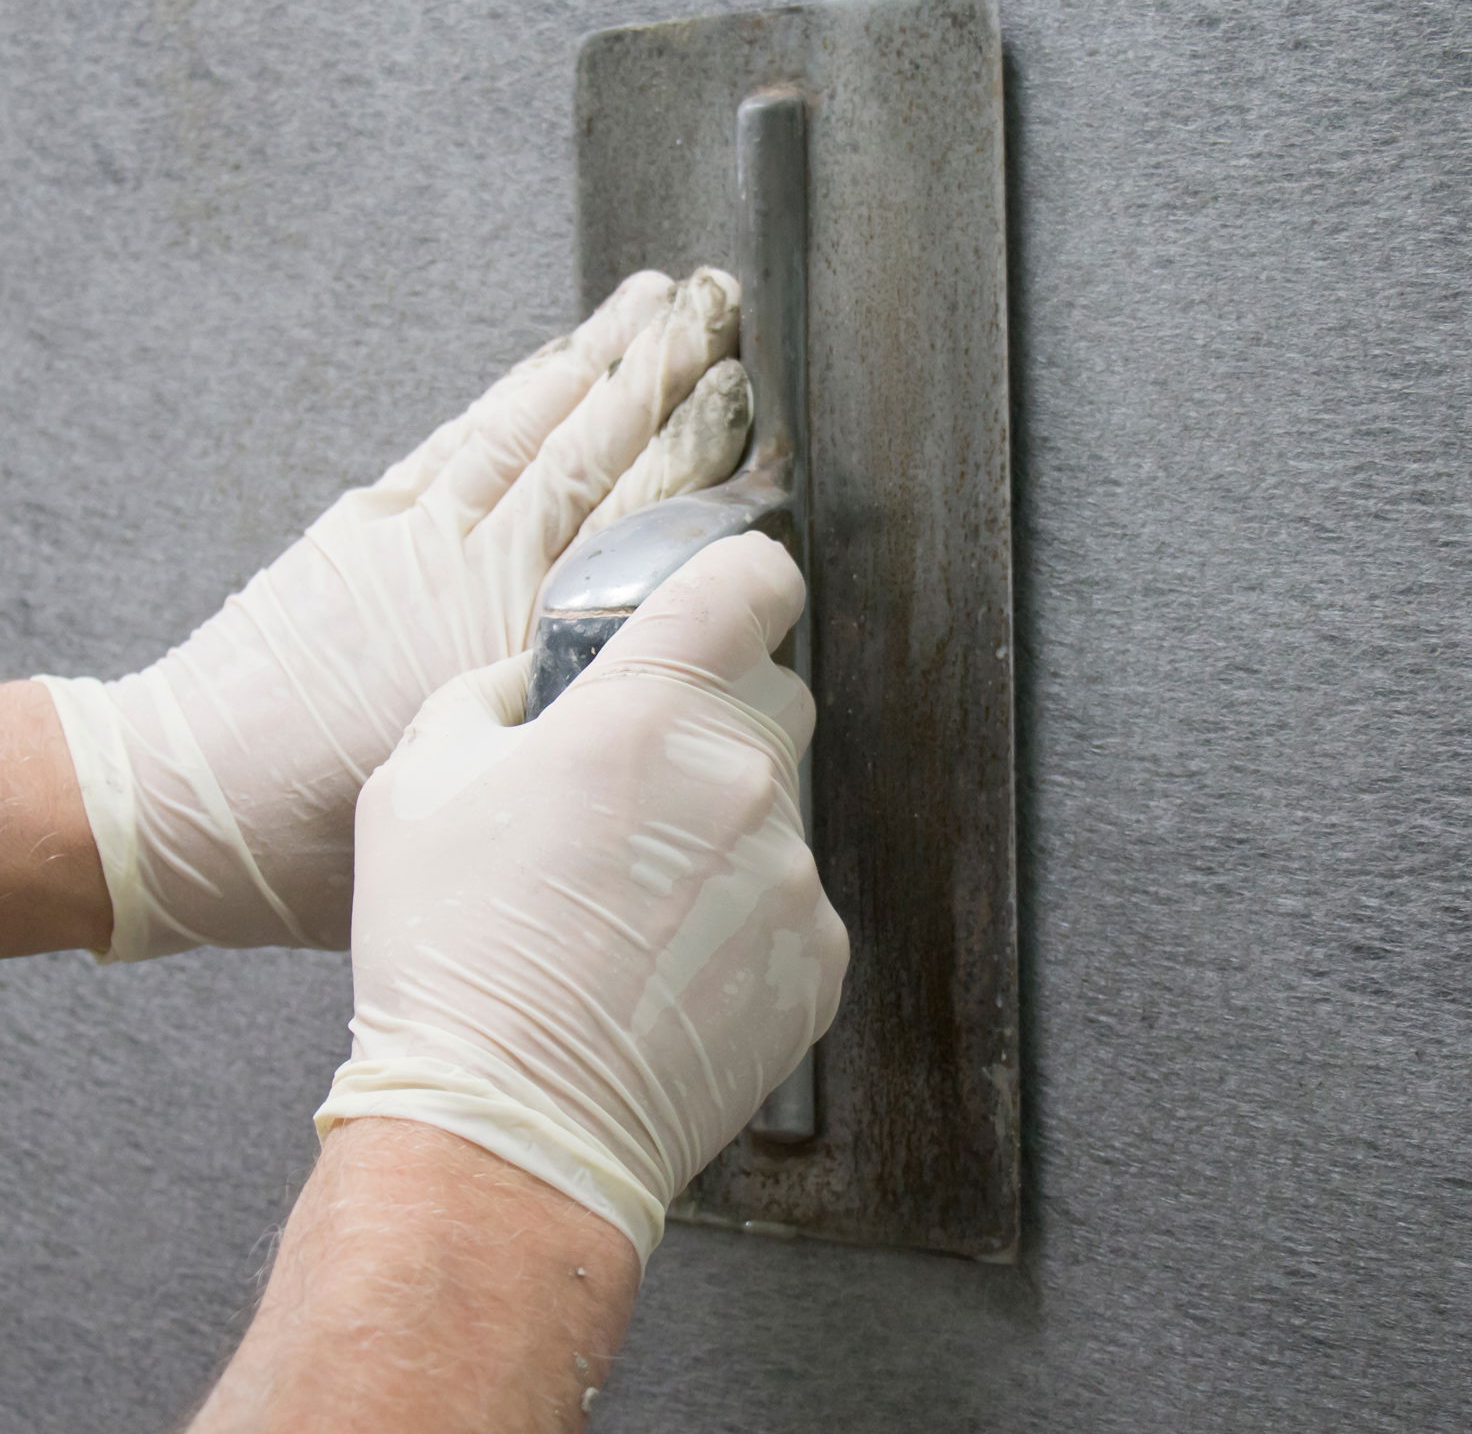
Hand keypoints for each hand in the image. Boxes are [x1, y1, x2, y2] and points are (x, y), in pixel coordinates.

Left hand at [34, 271, 749, 959]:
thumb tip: (639, 696)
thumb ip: (565, 733)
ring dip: (606, 358)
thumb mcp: (478, 798)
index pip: (637, 527)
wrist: (188, 796)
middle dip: (671, 378)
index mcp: (522, 644)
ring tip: (666, 302)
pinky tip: (560, 357)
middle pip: (599, 453)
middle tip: (728, 317)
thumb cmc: (327, 831)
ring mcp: (426, 531)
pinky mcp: (373, 517)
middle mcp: (484, 571)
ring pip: (536, 426)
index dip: (701, 461)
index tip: (754, 416)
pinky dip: (520, 389)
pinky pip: (466, 436)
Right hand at [315, 533, 848, 1264]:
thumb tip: (530, 685)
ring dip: (724, 825)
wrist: (508, 1132)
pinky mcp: (819, 957)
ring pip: (780, 805)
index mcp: (648, 709)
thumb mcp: (415, 784)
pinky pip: (794, 899)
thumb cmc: (453, 958)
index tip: (736, 589)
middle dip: (717, 713)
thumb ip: (487, 696)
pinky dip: (747, 912)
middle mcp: (740, 777)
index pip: (751, 583)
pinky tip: (668, 958)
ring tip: (634, 898)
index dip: (744, 575)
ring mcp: (791, 873)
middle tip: (639, 777)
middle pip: (773, 695)